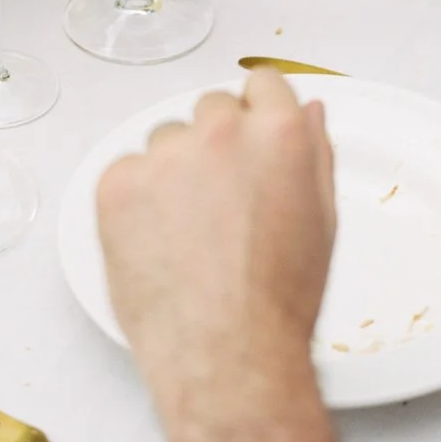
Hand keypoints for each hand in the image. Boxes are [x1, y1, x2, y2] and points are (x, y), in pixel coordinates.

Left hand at [97, 70, 344, 441]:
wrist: (228, 357)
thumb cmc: (279, 300)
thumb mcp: (322, 218)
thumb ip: (314, 151)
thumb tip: (308, 112)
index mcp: (278, 132)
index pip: (261, 83)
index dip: (257, 113)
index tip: (250, 138)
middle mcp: (221, 131)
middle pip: (212, 109)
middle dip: (217, 144)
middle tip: (221, 202)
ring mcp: (165, 155)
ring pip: (166, 140)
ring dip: (174, 170)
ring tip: (189, 232)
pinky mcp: (118, 182)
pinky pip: (126, 171)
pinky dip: (135, 200)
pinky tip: (157, 242)